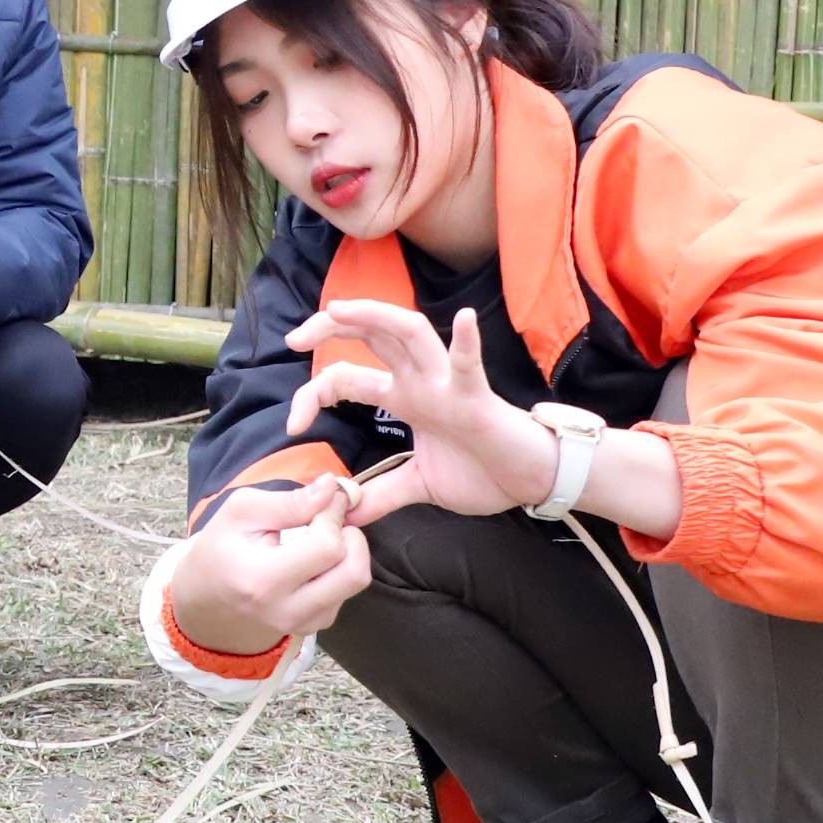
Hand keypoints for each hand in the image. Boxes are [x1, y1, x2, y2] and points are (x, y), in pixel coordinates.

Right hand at [164, 480, 376, 653]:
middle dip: (351, 536)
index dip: (333, 514)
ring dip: (347, 553)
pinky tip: (313, 561)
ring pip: (355, 582)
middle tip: (327, 521)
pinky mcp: (313, 626)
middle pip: (354, 572)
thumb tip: (333, 488)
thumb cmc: (220, 550)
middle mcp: (287, 610)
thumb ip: (290, 500)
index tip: (323, 499)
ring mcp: (303, 623)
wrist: (205, 601)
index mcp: (263, 580)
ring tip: (318, 539)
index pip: (328, 546)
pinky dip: (339, 570)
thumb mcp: (241, 512)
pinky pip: (346, 593)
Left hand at [282, 298, 561, 519]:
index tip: (292, 424)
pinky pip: (471, 365)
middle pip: (371, 336)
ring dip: (373, 316)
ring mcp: (447, 384)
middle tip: (293, 338)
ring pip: (410, 333)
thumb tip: (344, 512)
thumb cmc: (483, 473)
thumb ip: (381, 495)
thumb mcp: (418, 486)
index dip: (312, 394)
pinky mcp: (476, 398)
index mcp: (405, 397)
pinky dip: (467, 343)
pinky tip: (465, 319)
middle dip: (329, 327)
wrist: (530, 481)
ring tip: (337, 309)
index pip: (346, 377)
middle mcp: (420, 381)